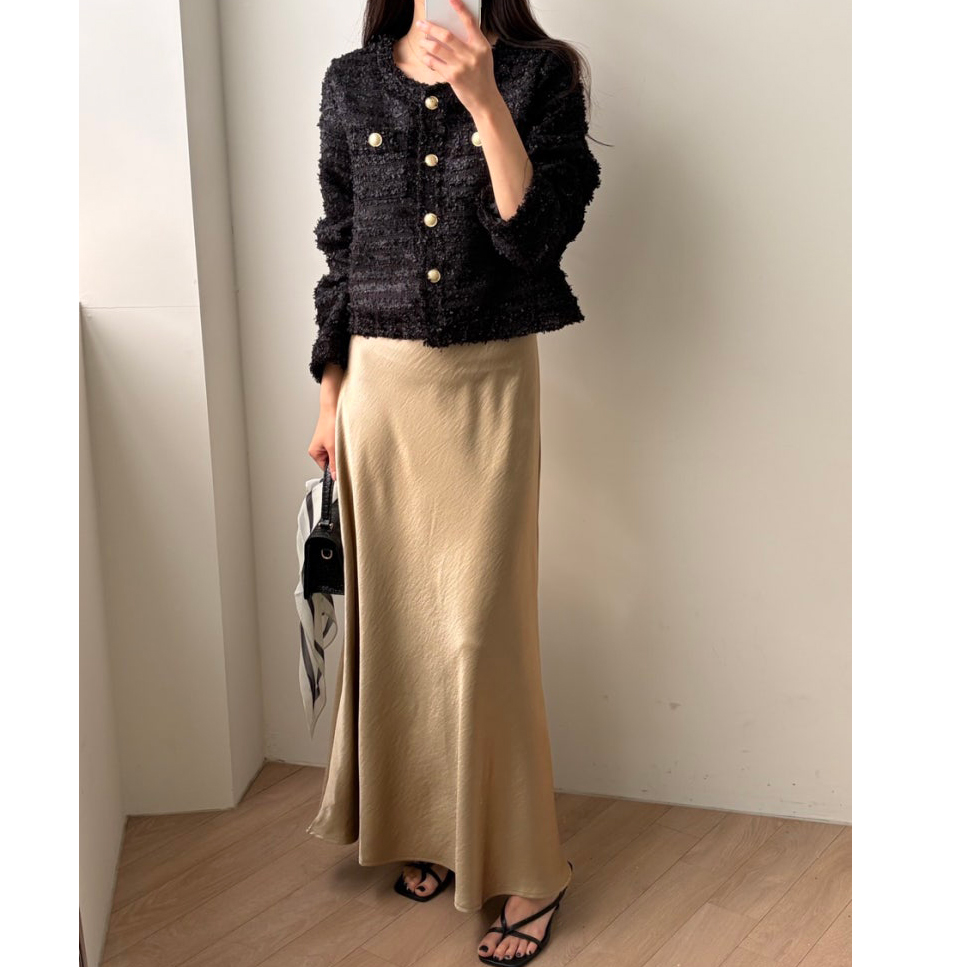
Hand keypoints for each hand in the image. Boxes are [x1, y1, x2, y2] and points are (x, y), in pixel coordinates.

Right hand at [308, 370, 341, 479]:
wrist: (334, 407)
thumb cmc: (330, 423)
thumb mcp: (333, 448)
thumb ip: (335, 464)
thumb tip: (336, 477)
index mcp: (315, 452)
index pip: (326, 469)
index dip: (335, 471)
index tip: (344, 472)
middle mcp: (319, 448)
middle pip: (332, 462)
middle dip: (339, 460)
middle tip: (345, 454)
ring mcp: (327, 443)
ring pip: (337, 454)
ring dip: (343, 451)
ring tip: (345, 444)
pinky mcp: (333, 438)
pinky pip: (339, 447)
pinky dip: (344, 445)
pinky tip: (346, 440)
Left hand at [415, 0, 500, 115]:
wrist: (485, 100)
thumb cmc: (482, 76)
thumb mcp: (483, 56)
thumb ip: (470, 43)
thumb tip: (448, 30)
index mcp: (481, 45)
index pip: (469, 22)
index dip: (460, 8)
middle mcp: (472, 54)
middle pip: (446, 35)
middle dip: (431, 27)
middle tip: (421, 24)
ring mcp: (461, 66)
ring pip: (437, 48)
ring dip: (426, 43)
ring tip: (422, 41)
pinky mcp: (453, 77)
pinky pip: (434, 63)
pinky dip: (427, 57)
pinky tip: (425, 55)